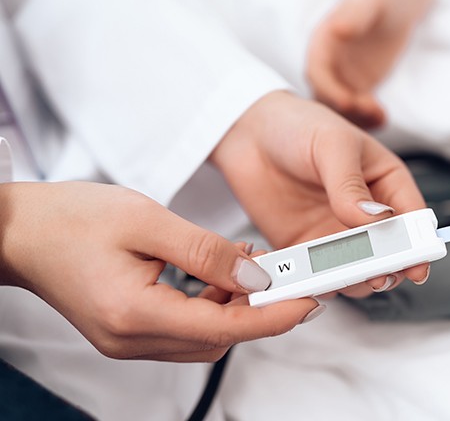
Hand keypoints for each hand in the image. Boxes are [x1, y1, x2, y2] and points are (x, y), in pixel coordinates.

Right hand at [0, 182, 318, 361]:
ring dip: (236, 304)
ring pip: (205, 336)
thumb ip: (204, 250)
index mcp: (135, 313)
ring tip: (249, 261)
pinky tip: (220, 272)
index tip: (310, 300)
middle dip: (261, 308)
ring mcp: (129, 341)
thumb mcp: (146, 220)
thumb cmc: (71, 219)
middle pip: (219, 337)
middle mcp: (132, 338)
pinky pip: (186, 328)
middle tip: (288, 273)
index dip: (274, 316)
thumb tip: (255, 273)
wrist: (20, 232)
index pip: (224, 327)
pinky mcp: (130, 332)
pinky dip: (212, 304)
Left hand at [209, 91, 429, 295]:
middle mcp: (366, 214)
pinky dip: (317, 283)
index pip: (412, 219)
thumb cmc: (299, 125)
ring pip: (358, 272)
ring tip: (343, 279)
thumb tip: (372, 219)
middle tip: (377, 275)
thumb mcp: (332, 145)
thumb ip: (351, 185)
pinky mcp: (305, 247)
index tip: (416, 265)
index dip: (418, 244)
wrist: (250, 132)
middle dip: (387, 269)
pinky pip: (318, 275)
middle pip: (389, 254)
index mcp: (385, 183)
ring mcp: (336, 234)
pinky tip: (312, 280)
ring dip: (354, 281)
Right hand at [306, 0, 412, 127]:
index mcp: (321, 44)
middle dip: (344, 108)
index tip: (347, 101)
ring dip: (357, 117)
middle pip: (325, 96)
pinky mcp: (355, 90)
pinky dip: (368, 119)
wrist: (396, 11)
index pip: (316, 72)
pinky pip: (357, 111)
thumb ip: (354, 16)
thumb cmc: (381, 1)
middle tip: (369, 111)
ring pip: (340, 108)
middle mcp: (326, 65)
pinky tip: (383, 118)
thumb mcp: (369, 2)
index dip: (329, 89)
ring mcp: (340, 80)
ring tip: (379, 115)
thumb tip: (337, 30)